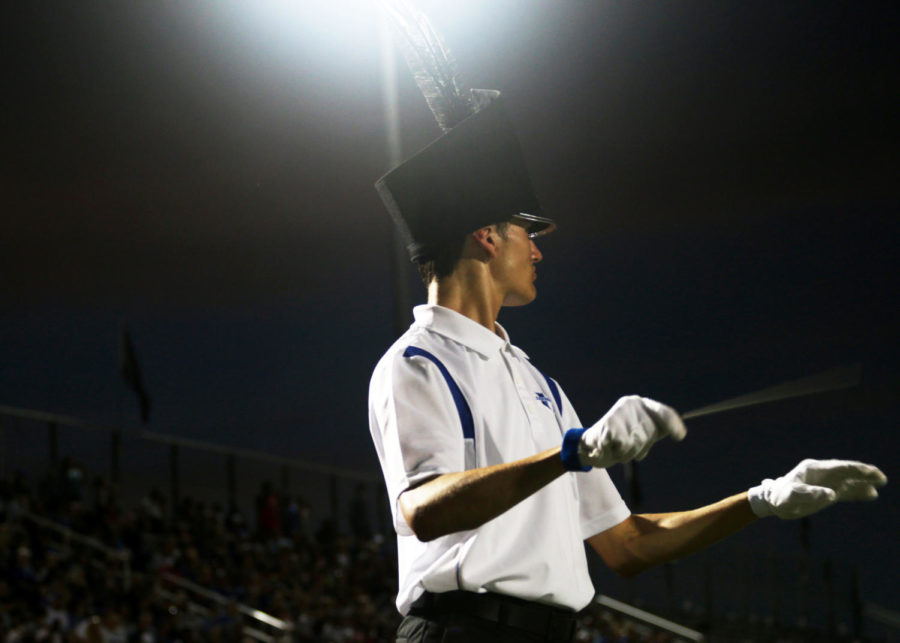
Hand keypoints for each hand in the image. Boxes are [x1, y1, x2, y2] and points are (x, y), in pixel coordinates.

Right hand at [578, 395, 686, 468]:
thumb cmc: (621, 438)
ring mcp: (619, 412)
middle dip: (640, 447)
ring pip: (635, 442)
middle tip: (626, 446)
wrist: (591, 444)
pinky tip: (608, 447)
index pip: (664, 413)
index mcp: (643, 404)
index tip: (680, 435)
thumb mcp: (643, 433)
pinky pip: (622, 445)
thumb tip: (681, 432)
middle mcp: (631, 404)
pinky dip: (616, 451)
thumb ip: (659, 430)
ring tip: (617, 447)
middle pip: (649, 434)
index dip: (673, 424)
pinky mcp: (608, 424)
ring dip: (627, 452)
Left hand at [748, 458, 886, 518]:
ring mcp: (826, 482)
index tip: (869, 473)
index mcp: (813, 469)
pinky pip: (846, 490)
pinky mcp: (827, 492)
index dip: (855, 469)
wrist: (775, 502)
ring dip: (864, 481)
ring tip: (880, 482)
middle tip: (881, 478)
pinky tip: (871, 493)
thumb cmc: (781, 498)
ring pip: (848, 479)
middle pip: (846, 470)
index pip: (839, 467)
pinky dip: (858, 491)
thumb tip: (831, 495)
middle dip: (863, 473)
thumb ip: (810, 494)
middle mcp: (822, 473)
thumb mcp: (792, 496)